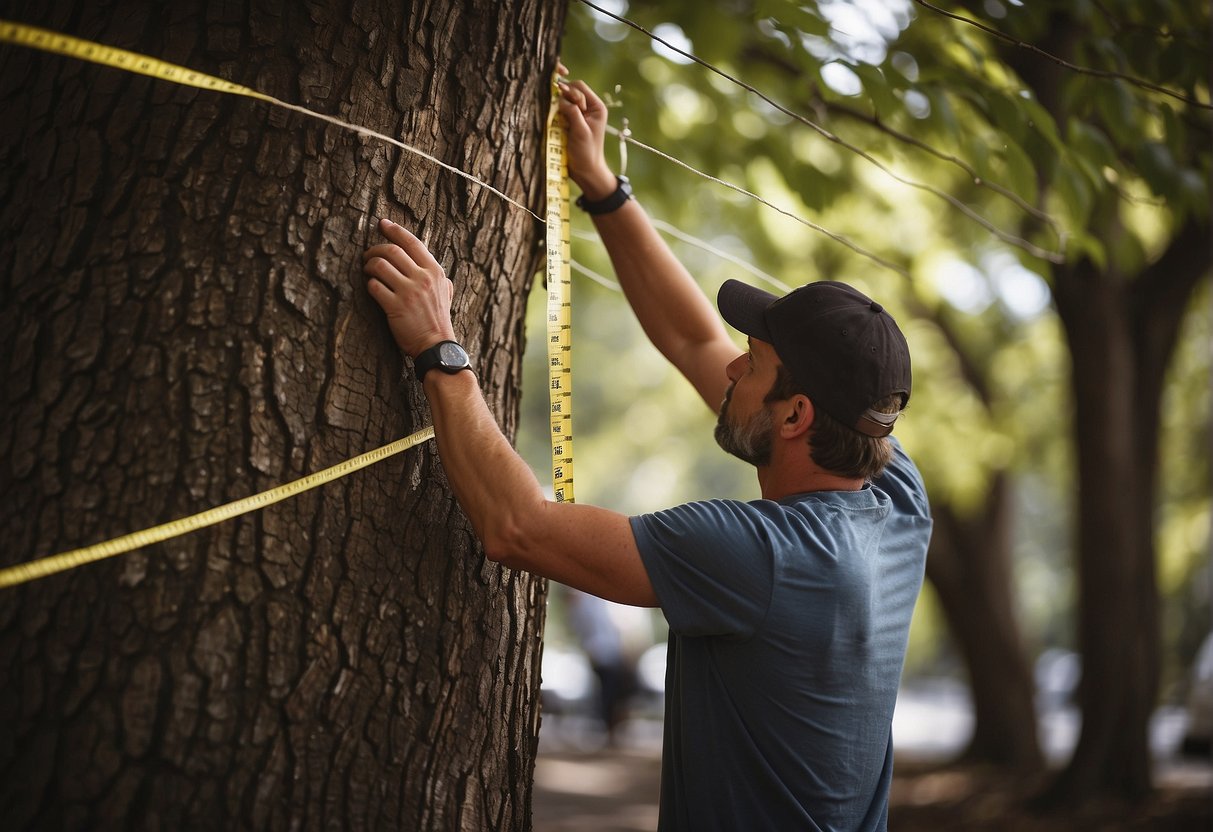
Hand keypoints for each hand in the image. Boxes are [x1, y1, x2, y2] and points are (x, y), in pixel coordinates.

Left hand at [363, 219, 455, 357]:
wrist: (436, 345)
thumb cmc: (439, 320)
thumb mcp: (446, 293)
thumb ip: (439, 277)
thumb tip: (432, 266)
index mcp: (434, 272)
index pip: (412, 242)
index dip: (395, 230)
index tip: (382, 223)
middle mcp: (422, 278)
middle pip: (391, 250)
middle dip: (374, 249)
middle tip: (367, 255)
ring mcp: (408, 292)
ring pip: (379, 265)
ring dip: (368, 266)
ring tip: (367, 271)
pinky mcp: (395, 306)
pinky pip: (374, 286)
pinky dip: (369, 284)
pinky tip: (371, 288)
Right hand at [556, 63, 617, 200]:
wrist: (585, 170)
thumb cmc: (587, 152)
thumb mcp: (581, 131)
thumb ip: (572, 112)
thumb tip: (560, 97)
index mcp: (596, 106)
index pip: (579, 87)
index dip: (570, 93)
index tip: (569, 108)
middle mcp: (587, 107)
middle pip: (570, 92)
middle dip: (563, 101)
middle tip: (565, 118)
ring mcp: (577, 115)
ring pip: (562, 102)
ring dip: (558, 109)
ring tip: (562, 124)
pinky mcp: (569, 122)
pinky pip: (558, 112)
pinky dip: (556, 116)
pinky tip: (558, 126)